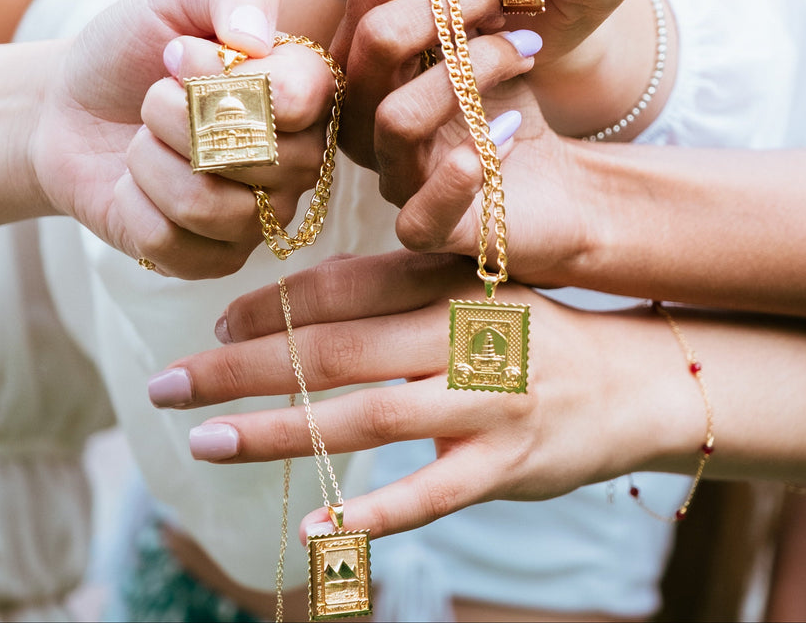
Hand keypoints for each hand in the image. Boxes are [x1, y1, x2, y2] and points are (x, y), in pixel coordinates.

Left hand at [129, 34, 340, 277]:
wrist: (73, 105)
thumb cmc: (137, 45)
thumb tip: (255, 39)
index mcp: (308, 91)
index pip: (296, 97)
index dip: (221, 77)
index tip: (179, 54)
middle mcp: (299, 159)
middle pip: (253, 155)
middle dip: (172, 115)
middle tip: (152, 97)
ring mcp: (259, 216)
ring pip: (207, 204)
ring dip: (148, 160)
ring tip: (142, 139)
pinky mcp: (212, 260)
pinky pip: (171, 242)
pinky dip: (132, 202)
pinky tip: (133, 183)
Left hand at [151, 252, 696, 540]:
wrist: (639, 380)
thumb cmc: (537, 330)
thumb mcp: (476, 286)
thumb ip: (398, 288)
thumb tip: (293, 310)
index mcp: (451, 281)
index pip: (344, 288)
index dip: (271, 307)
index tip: (213, 327)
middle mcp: (465, 334)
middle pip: (338, 350)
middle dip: (244, 368)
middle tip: (166, 384)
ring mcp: (488, 402)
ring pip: (370, 416)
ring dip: (283, 430)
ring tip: (209, 441)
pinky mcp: (508, 466)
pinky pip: (431, 493)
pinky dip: (373, 510)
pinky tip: (313, 524)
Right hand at [329, 0, 594, 276]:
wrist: (560, 185)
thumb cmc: (506, 102)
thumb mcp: (477, 31)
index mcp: (363, 68)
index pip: (366, 0)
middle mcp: (363, 123)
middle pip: (372, 45)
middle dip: (447, 7)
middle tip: (500, 5)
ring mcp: (391, 178)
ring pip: (398, 116)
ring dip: (470, 70)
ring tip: (520, 52)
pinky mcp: (428, 229)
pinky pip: (419, 213)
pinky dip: (464, 171)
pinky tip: (511, 128)